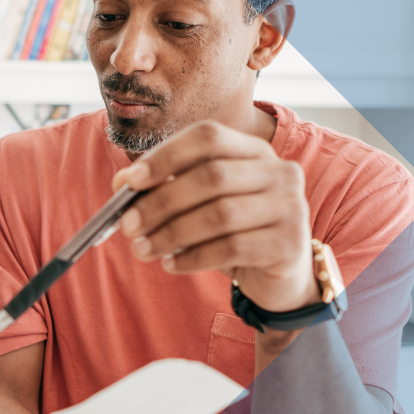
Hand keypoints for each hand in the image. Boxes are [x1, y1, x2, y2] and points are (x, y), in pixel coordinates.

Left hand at [113, 120, 317, 312]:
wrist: (279, 276)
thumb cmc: (232, 232)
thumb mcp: (198, 205)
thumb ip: (164, 188)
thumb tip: (122, 183)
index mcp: (254, 150)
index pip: (208, 137)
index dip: (167, 156)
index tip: (130, 181)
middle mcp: (279, 171)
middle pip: (212, 176)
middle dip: (161, 202)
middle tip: (127, 225)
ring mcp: (291, 206)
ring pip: (221, 214)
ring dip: (172, 234)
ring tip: (141, 250)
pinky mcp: (290, 244)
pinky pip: (233, 248)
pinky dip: (193, 257)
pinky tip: (170, 265)